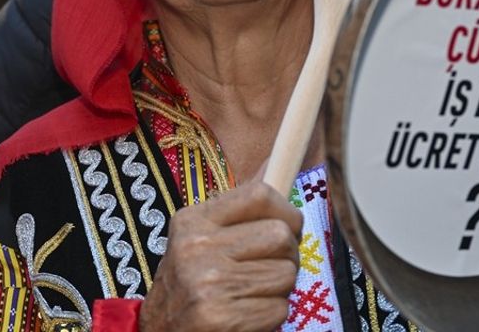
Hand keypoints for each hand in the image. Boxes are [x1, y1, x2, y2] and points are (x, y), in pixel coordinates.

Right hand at [140, 183, 301, 331]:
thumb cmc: (190, 285)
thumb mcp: (199, 238)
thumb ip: (238, 208)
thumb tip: (274, 162)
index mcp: (193, 220)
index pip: (259, 194)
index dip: (286, 210)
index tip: (287, 227)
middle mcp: (196, 247)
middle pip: (280, 236)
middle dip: (286, 257)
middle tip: (268, 269)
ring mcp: (207, 283)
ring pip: (286, 274)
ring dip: (279, 290)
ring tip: (252, 295)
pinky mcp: (219, 317)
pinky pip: (279, 309)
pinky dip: (271, 317)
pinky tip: (246, 316)